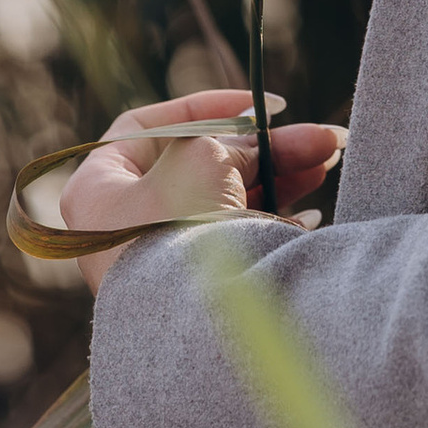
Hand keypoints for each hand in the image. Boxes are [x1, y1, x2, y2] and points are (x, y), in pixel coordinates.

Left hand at [60, 88, 346, 294]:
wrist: (190, 322)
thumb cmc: (180, 224)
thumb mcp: (205, 158)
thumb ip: (227, 143)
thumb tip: (251, 149)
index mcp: (99, 187)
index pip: (146, 128)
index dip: (202, 109)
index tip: (255, 105)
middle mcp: (122, 224)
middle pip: (199, 164)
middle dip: (263, 148)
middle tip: (318, 138)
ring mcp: (157, 260)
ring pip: (224, 202)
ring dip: (278, 176)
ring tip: (328, 157)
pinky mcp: (192, 289)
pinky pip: (234, 243)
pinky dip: (270, 222)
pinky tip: (310, 213)